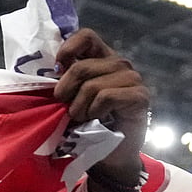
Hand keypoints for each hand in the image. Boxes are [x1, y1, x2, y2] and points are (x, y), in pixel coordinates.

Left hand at [54, 28, 150, 177]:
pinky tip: (98, 119)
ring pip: (92, 85)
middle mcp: (119, 64)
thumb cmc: (86, 125)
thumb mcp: (70, 100)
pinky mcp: (140, 96)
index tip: (57, 68)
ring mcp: (133, 79)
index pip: (87, 36)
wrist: (108, 155)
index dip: (68, 49)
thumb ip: (64, 82)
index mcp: (101, 59)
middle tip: (66, 110)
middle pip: (82, 66)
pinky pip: (106, 97)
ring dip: (80, 108)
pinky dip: (95, 111)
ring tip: (83, 119)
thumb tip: (51, 71)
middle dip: (66, 91)